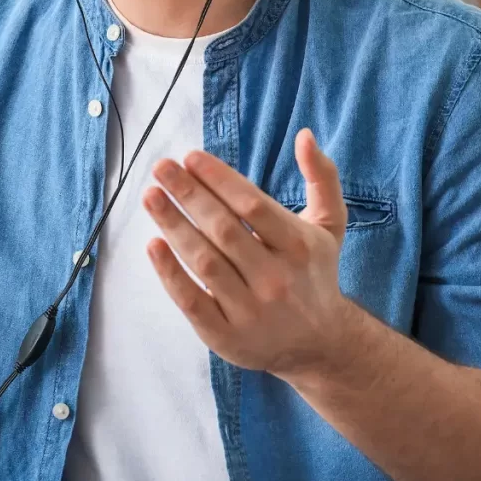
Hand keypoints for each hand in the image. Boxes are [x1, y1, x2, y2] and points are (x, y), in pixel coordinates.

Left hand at [142, 128, 351, 379]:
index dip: (219, 179)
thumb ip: (322, 177)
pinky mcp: (227, 337)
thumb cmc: (315, 273)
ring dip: (173, 226)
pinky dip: (170, 274)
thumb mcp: (330, 224)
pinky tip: (153, 245)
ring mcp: (250, 311)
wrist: (320, 345)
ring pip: (204, 262)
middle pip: (223, 230)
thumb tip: (304, 135)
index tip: (190, 157)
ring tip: (151, 196)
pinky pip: (193, 302)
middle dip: (188, 194)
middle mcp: (275, 278)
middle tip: (161, 168)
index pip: (252, 206)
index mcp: (298, 246)